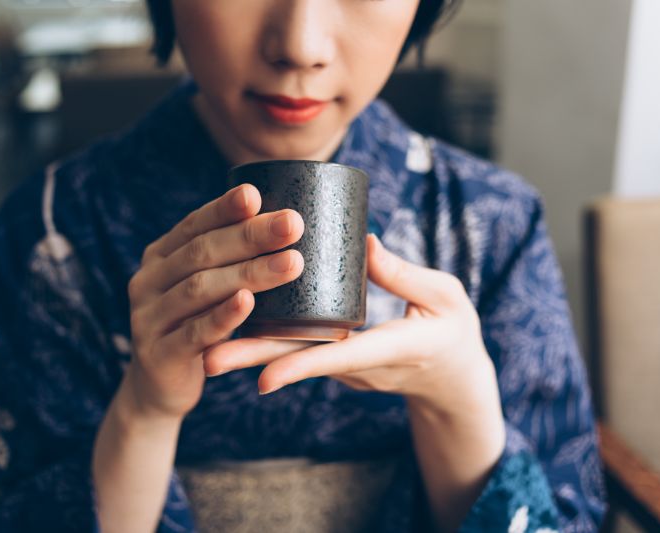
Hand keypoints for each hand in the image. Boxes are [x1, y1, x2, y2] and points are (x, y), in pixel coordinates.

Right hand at [124, 184, 304, 420]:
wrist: (158, 388)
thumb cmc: (196, 327)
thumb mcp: (205, 291)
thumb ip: (227, 261)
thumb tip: (285, 220)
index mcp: (160, 257)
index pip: (193, 225)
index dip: (224, 208)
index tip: (256, 194)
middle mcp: (147, 281)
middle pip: (201, 252)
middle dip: (250, 236)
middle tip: (293, 224)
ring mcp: (148, 318)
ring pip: (199, 288)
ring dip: (249, 273)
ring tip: (291, 263)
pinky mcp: (158, 354)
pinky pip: (194, 332)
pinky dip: (223, 315)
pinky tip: (249, 302)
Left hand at [202, 233, 505, 530]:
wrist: (453, 378)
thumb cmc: (454, 333)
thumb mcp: (445, 298)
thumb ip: (405, 274)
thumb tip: (365, 241)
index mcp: (392, 349)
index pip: (341, 357)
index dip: (301, 364)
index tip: (264, 376)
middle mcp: (360, 363)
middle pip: (299, 361)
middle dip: (253, 362)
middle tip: (206, 361)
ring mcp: (346, 364)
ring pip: (292, 355)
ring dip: (249, 353)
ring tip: (205, 352)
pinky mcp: (338, 358)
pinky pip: (300, 346)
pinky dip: (268, 340)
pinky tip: (234, 327)